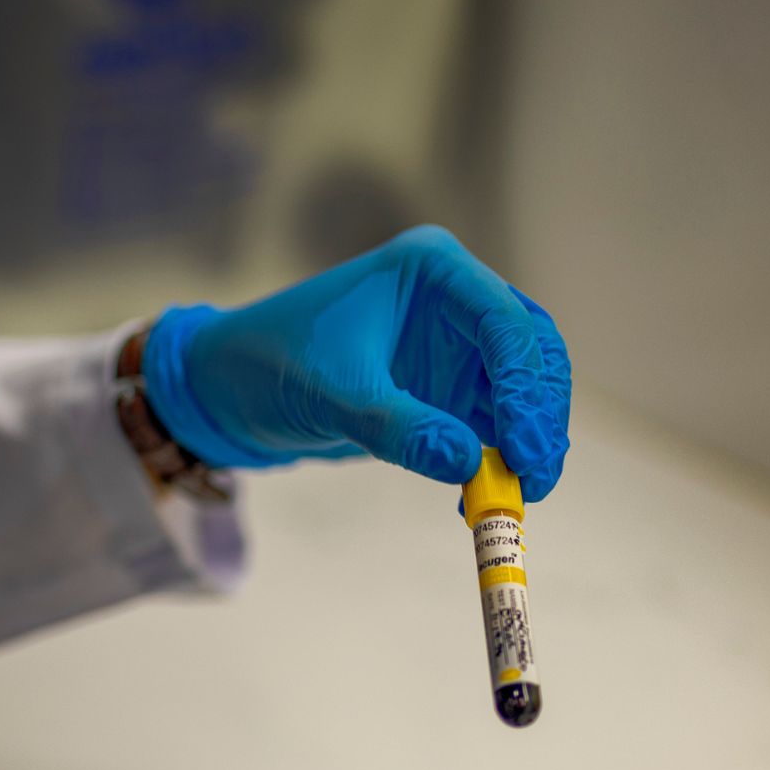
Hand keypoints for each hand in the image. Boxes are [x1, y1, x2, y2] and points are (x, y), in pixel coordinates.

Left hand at [141, 226, 571, 500]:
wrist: (231, 386)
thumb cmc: (270, 364)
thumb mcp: (331, 396)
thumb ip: (399, 427)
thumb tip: (469, 465)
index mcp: (431, 269)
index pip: (504, 322)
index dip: (527, 386)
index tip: (526, 447)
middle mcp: (454, 299)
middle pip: (530, 354)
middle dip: (538, 418)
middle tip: (533, 481)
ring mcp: (456, 344)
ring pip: (521, 393)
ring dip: (524, 445)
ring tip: (511, 499)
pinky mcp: (448, 387)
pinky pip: (492, 424)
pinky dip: (496, 461)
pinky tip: (481, 499)